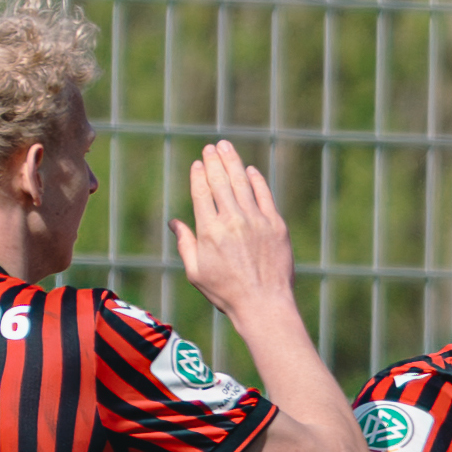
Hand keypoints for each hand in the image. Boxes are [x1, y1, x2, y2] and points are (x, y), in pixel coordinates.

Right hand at [171, 143, 298, 320]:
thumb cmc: (227, 293)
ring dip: (233, 162)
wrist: (264, 305)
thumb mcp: (196, 272)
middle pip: (221, 182)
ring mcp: (256, 221)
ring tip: (226, 147)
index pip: (202, 192)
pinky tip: (250, 171)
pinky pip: (265, 195)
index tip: (198, 163)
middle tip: (211, 147)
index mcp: (209, 231)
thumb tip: (174, 223)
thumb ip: (185, 244)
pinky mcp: (276, 225)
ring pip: (242, 183)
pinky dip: (257, 180)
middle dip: (214, 161)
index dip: (199, 174)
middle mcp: (232, 221)